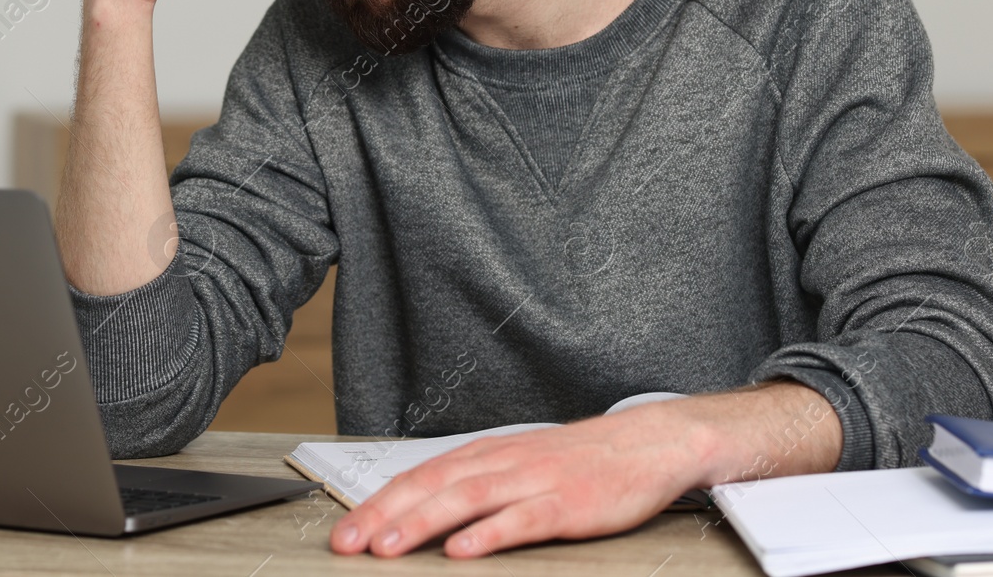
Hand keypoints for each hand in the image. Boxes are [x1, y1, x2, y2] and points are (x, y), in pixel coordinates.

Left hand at [329, 383, 841, 558]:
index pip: (419, 476)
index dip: (376, 503)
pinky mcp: (568, 504)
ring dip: (423, 523)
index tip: (343, 529)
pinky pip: (522, 520)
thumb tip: (420, 512)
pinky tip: (463, 549)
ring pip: (467, 500)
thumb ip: (474, 485)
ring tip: (389, 547)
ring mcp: (536, 481)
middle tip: (346, 542)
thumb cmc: (579, 460)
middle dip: (384, 515)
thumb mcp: (518, 464)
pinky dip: (489, 534)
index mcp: (487, 454)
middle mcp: (503, 462)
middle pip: (432, 487)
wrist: (648, 443)